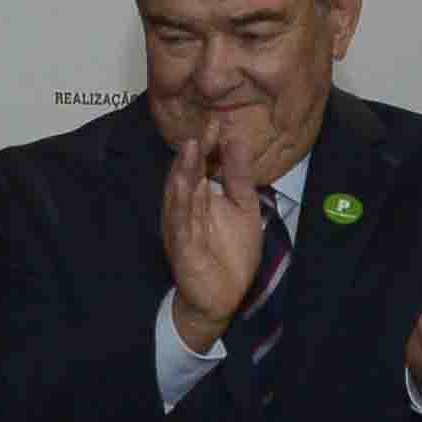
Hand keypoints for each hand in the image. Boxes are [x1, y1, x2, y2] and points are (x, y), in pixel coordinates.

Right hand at [160, 118, 271, 351]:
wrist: (222, 297)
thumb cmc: (229, 253)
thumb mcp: (243, 207)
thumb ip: (238, 176)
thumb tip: (238, 141)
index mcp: (200, 197)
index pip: (200, 165)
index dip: (206, 146)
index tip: (217, 124)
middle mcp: (186, 210)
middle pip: (187, 177)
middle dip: (192, 155)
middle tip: (199, 131)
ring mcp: (183, 229)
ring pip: (179, 198)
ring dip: (182, 174)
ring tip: (188, 151)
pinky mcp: (184, 250)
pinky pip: (182, 226)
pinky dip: (181, 208)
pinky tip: (183, 190)